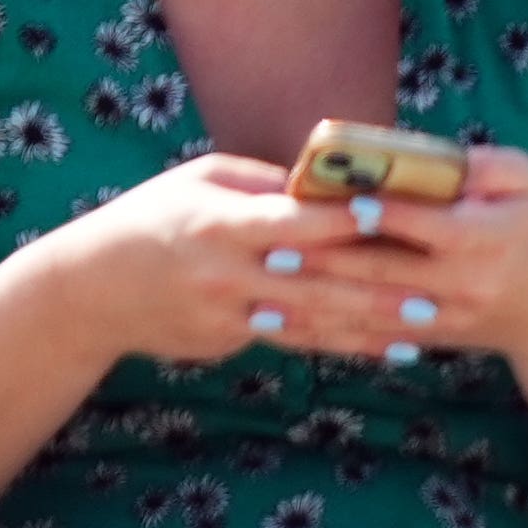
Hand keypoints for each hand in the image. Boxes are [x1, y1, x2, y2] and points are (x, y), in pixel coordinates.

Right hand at [51, 155, 419, 368]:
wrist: (91, 290)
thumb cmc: (153, 219)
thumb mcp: (198, 182)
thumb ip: (263, 183)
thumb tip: (330, 179)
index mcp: (220, 222)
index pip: (289, 220)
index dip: (339, 218)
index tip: (388, 213)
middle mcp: (227, 270)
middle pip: (313, 278)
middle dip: (377, 287)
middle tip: (436, 290)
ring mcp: (230, 311)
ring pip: (314, 319)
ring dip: (374, 326)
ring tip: (427, 326)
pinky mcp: (231, 338)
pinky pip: (298, 341)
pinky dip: (346, 343)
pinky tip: (389, 348)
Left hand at [293, 141, 527, 365]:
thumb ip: (482, 163)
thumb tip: (421, 152)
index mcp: (484, 239)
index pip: (423, 224)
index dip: (377, 212)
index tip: (333, 200)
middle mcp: (462, 283)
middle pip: (382, 269)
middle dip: (324, 258)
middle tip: (270, 245)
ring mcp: (444, 316)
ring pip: (368, 308)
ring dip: (314, 303)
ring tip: (262, 291)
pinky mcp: (428, 336)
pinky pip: (370, 334)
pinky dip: (325, 330)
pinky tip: (284, 323)